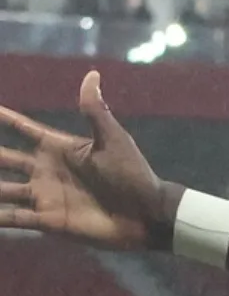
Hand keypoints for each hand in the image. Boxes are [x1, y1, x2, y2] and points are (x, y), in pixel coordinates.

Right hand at [0, 71, 169, 249]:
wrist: (147, 215)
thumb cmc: (134, 175)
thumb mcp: (113, 139)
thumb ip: (95, 111)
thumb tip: (92, 75)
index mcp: (59, 148)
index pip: (22, 128)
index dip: (3, 117)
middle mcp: (46, 170)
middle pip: (1, 158)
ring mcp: (45, 195)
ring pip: (1, 188)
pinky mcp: (48, 220)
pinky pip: (13, 218)